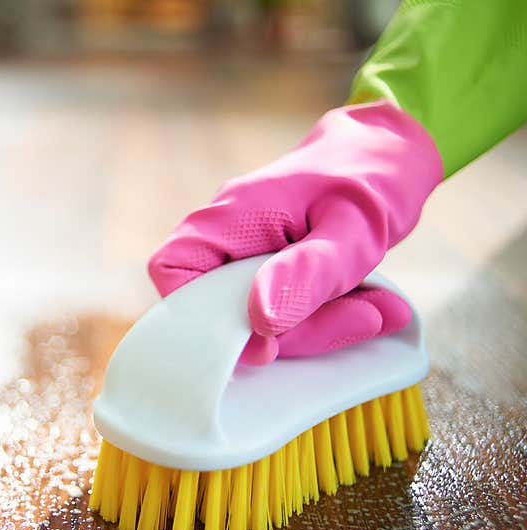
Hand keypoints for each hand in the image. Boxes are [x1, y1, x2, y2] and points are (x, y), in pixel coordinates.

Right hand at [148, 100, 442, 364]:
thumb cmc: (371, 176)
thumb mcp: (353, 229)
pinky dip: (326, 319)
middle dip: (291, 333)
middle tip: (361, 318)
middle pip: (222, 309)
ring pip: (257, 317)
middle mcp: (228, 236)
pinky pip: (282, 310)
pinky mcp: (271, 270)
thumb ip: (307, 273)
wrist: (392, 150)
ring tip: (382, 309)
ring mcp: (247, 254)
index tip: (265, 343)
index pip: (173, 270)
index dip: (201, 318)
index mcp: (230, 217)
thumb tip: (260, 321)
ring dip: (319, 328)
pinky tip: (374, 304)